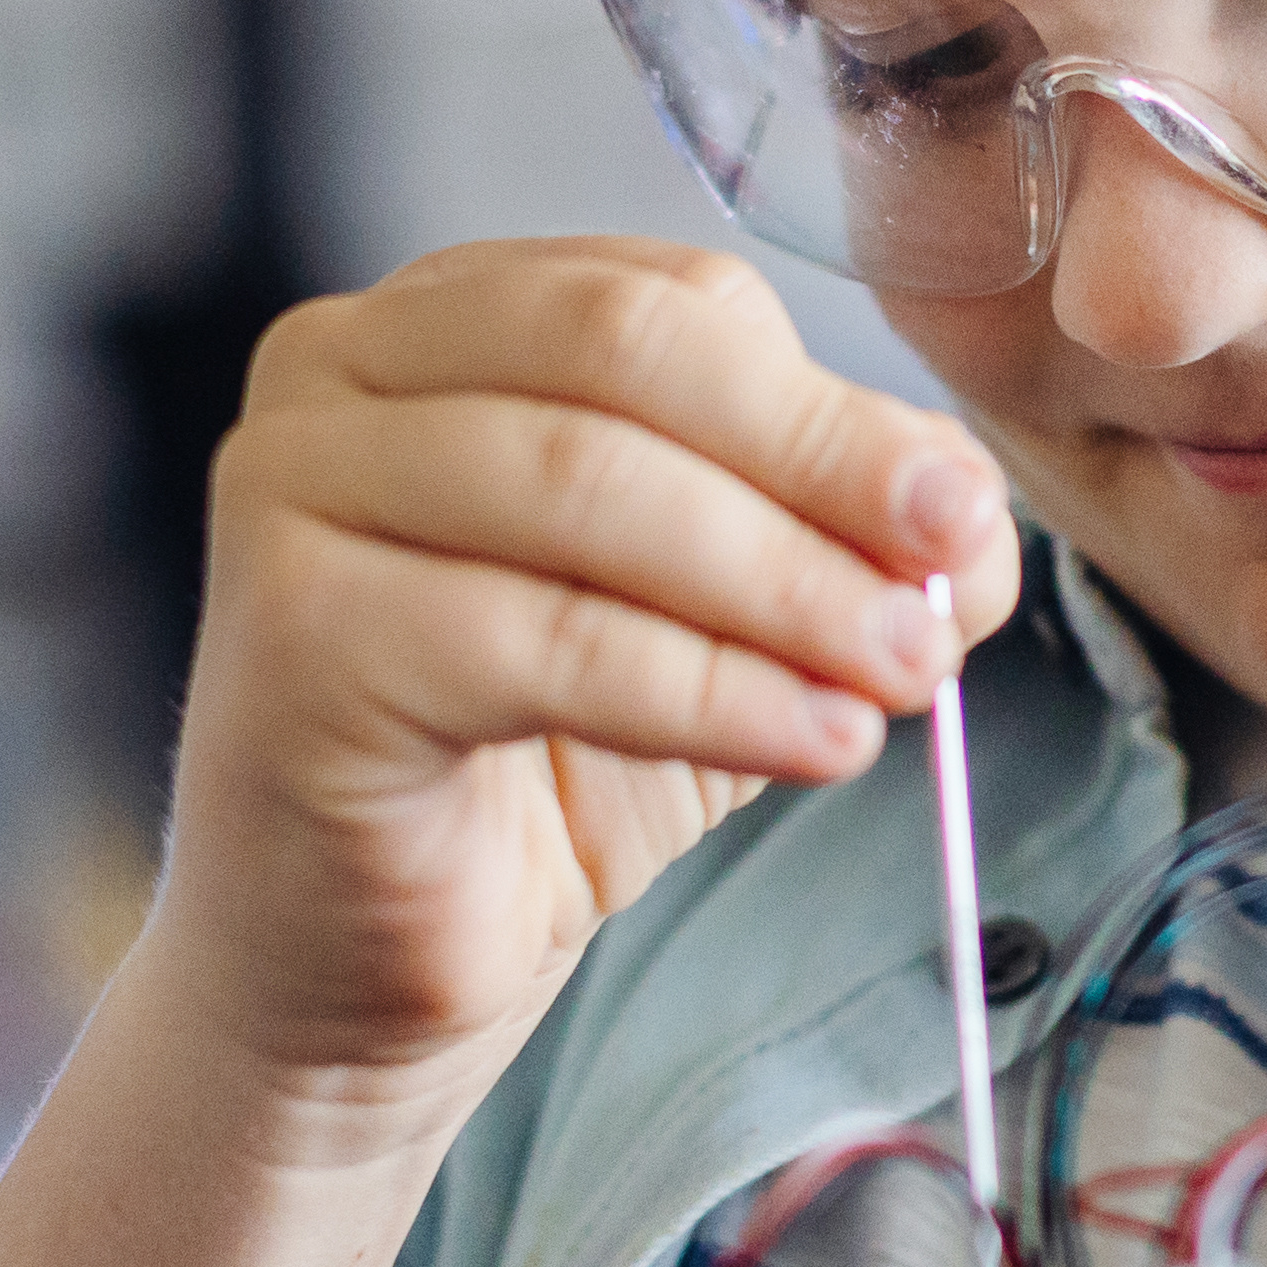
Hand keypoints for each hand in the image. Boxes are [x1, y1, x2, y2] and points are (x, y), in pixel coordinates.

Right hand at [122, 234, 1015, 1154]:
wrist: (363, 963)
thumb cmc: (536, 771)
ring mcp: (293, 486)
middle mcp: (342, 365)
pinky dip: (707, 689)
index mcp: (451, 317)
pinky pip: (540, 637)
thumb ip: (843, 545)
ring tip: (898, 680)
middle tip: (946, 574)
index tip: (962, 518)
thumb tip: (973, 524)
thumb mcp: (727, 626)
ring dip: (781, 587)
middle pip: (627, 357)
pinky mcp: (293, 632)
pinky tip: (816, 741)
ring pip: (586, 486)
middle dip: (818, 467)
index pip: (673, 303)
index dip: (836, 408)